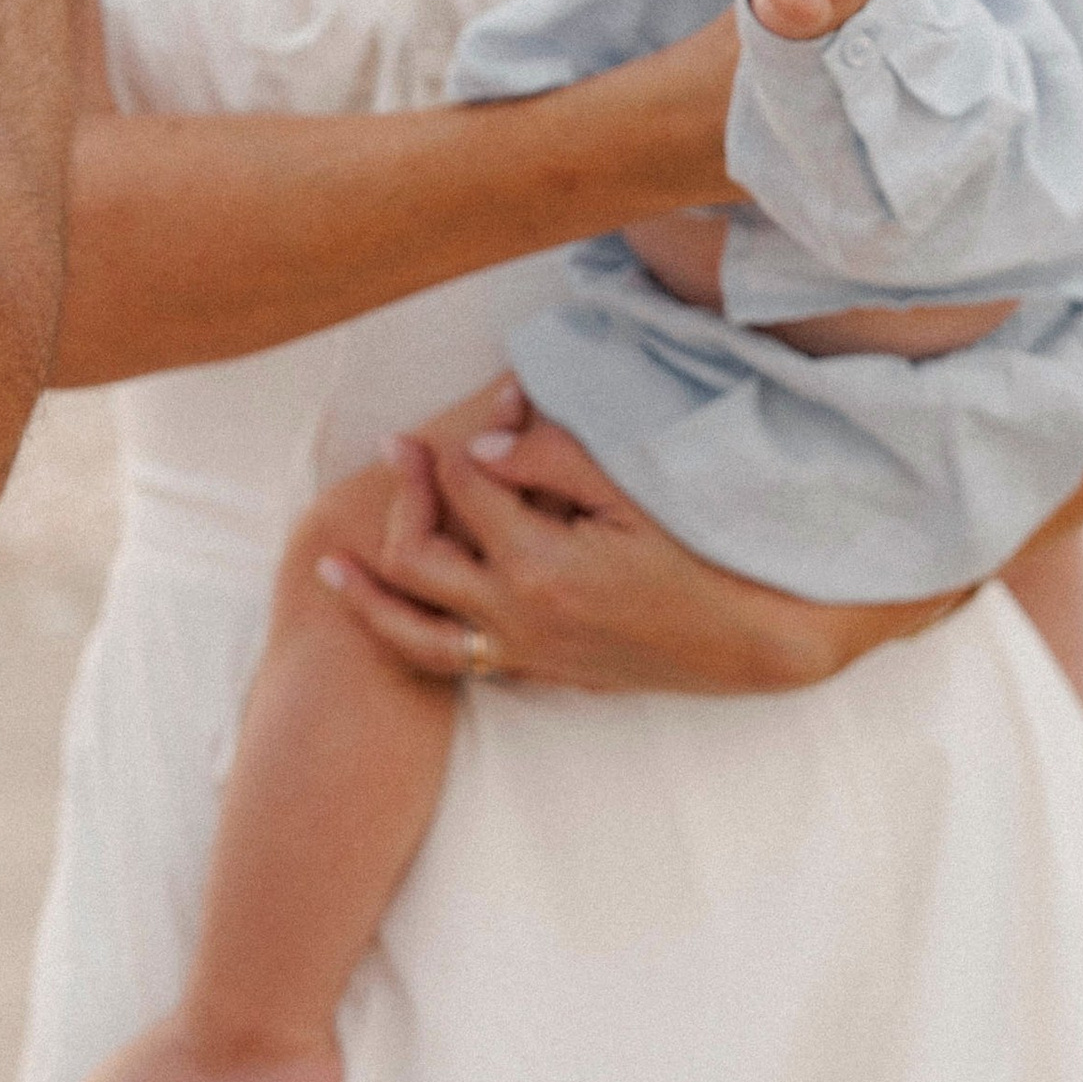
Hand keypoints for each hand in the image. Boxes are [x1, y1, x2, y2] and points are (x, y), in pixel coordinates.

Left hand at [312, 379, 964, 694]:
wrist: (752, 640)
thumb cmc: (702, 556)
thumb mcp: (633, 493)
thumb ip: (552, 460)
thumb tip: (481, 441)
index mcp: (541, 562)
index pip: (466, 488)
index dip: (452, 443)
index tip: (458, 408)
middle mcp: (519, 615)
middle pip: (419, 556)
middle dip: (403, 496)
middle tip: (397, 450)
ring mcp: (525, 652)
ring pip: (417, 632)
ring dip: (369, 598)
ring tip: (331, 569)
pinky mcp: (539, 673)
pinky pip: (455, 662)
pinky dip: (416, 636)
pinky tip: (400, 615)